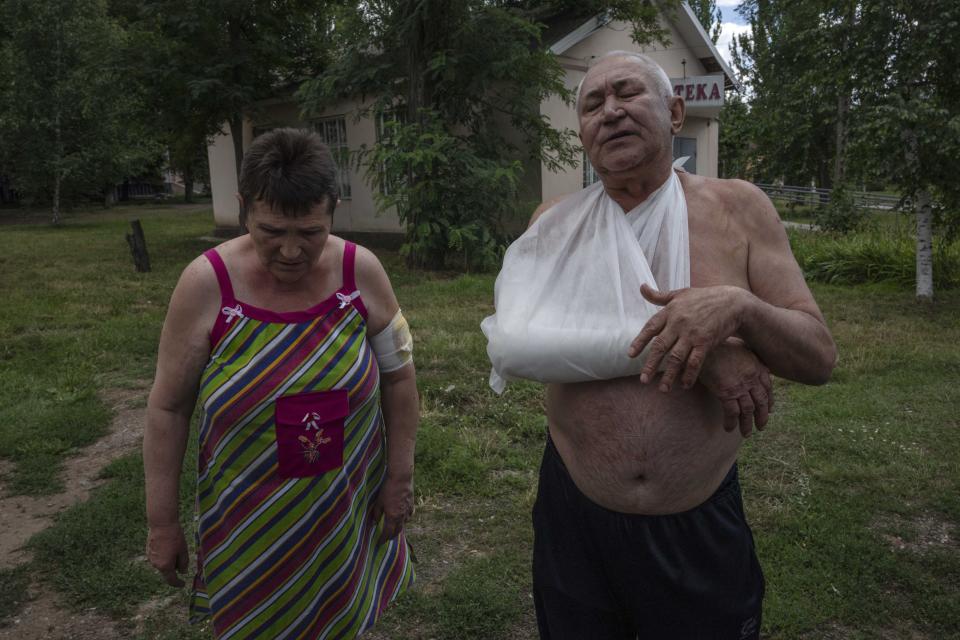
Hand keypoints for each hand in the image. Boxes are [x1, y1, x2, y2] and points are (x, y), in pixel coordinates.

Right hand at [146, 522, 188, 586]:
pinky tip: (168, 544)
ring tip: (175, 546)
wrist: (161, 523)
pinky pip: (158, 557)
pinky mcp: (148, 551)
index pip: (171, 580)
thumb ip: (183, 564)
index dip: (178, 583)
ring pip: (162, 563)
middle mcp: (156, 564)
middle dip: (175, 566)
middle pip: (167, 570)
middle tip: (181, 555)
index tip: (183, 584)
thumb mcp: (183, 550)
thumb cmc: (175, 536)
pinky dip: (164, 555)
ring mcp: (150, 558)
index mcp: (165, 566)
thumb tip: (183, 572)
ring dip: (169, 560)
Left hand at [371, 473, 413, 543]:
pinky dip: (405, 519)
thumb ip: (376, 514)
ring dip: (398, 528)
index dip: (383, 539)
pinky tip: (403, 518)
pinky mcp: (412, 505)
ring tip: (393, 529)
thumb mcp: (379, 502)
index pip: (387, 533)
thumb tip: (375, 523)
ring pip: (404, 524)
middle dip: (390, 537)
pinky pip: (409, 516)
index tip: (379, 543)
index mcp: (392, 516)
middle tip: (386, 539)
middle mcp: (401, 516)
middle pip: (397, 531)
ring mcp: (408, 511)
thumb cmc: (388, 489)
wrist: (401, 478)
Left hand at [629, 284, 747, 391]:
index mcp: (670, 311)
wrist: (732, 302)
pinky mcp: (706, 342)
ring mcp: (692, 334)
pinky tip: (684, 385)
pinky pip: (695, 362)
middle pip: (661, 346)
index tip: (630, 355)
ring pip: (676, 358)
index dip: (639, 342)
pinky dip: (689, 374)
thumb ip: (659, 296)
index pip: (650, 328)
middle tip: (643, 380)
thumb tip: (641, 287)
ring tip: (662, 389)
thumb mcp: (680, 293)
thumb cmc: (704, 298)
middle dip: (651, 364)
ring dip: (669, 375)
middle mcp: (679, 323)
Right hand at [699, 341, 773, 436]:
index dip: (769, 401)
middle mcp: (751, 379)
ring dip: (747, 424)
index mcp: (757, 367)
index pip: (768, 388)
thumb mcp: (741, 347)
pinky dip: (731, 422)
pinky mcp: (726, 392)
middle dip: (762, 416)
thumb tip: (759, 365)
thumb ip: (751, 357)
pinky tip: (729, 428)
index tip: (769, 410)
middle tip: (761, 427)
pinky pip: (732, 412)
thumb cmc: (720, 346)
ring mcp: (739, 387)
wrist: (706, 347)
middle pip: (761, 402)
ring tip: (746, 433)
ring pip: (748, 410)